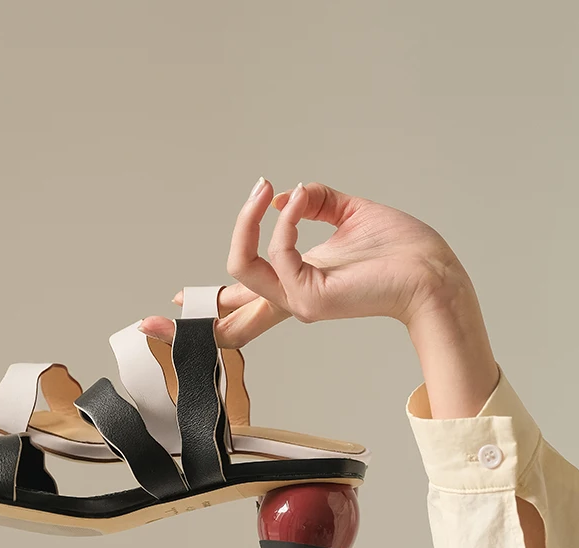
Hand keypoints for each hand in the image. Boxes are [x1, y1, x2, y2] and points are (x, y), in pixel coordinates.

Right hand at [141, 178, 474, 347]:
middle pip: (224, 321)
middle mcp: (288, 298)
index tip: (174, 305)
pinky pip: (277, 250)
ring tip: (266, 191)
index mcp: (293, 285)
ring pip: (238, 269)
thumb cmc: (399, 249)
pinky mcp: (307, 297)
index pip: (240, 303)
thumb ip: (314, 204)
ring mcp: (295, 301)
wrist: (431, 271)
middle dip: (182, 324)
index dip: (209, 304)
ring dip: (246, 219)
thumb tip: (288, 193)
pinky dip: (286, 216)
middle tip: (147, 322)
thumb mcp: (348, 217)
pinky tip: (301, 198)